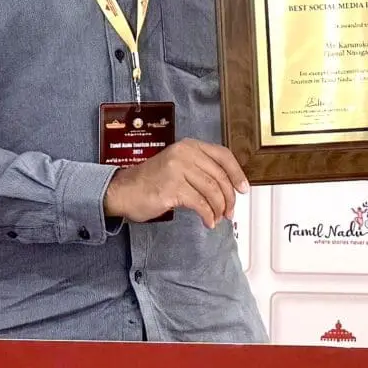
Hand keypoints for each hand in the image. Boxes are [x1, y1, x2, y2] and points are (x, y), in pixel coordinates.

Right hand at [103, 138, 249, 228]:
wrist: (123, 190)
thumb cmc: (151, 181)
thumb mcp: (177, 165)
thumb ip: (199, 169)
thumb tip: (226, 186)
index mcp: (188, 146)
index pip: (223, 155)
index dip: (237, 173)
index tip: (243, 188)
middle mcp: (184, 154)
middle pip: (220, 176)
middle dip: (229, 197)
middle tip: (230, 210)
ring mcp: (177, 169)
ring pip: (212, 190)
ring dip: (219, 208)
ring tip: (218, 217)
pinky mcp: (172, 187)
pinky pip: (200, 203)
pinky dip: (208, 215)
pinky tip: (208, 221)